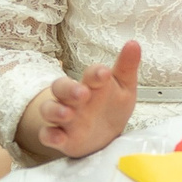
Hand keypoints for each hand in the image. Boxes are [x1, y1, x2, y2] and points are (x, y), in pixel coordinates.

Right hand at [24, 41, 140, 160]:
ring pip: (50, 109)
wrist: (103, 134)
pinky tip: (58, 138)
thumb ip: (127, 67)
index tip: (104, 73)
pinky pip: (48, 135)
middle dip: (70, 89)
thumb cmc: (111, 104)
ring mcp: (64, 117)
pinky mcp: (59, 137)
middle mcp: (73, 98)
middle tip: (82, 93)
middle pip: (62, 87)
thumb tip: (134, 43)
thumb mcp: (124, 87)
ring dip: (56, 111)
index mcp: (91, 83)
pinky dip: (51, 136)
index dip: (96, 73)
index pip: (90, 74)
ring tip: (67, 114)